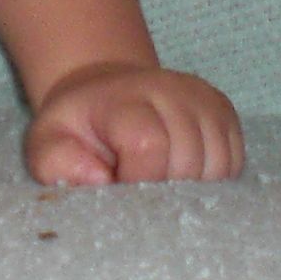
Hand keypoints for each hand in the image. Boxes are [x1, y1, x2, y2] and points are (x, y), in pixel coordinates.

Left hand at [24, 61, 243, 185]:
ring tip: (159, 181)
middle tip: (138, 187)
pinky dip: (212, 179)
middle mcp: (172, 90)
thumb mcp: (47, 144)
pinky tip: (182, 175)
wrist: (105, 89)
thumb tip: (102, 178)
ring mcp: (203, 99)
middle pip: (187, 161)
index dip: (138, 182)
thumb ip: (58, 165)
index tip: (120, 189)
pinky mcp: (223, 110)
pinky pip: (233, 161)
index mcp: (126, 99)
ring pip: (217, 165)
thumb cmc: (78, 127)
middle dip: (164, 190)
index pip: (151, 147)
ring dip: (191, 187)